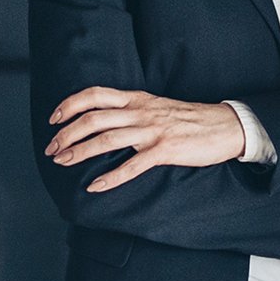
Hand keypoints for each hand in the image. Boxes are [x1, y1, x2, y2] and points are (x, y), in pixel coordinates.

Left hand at [45, 86, 245, 191]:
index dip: (71, 104)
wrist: (227, 125)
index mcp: (139, 99)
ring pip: (107, 139)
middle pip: (94, 118)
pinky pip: (132, 165)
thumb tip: (108, 121)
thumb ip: (134, 111)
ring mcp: (153, 131)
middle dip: (67, 133)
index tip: (54, 118)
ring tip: (62, 162)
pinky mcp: (165, 150)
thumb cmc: (193, 119)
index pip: (96, 94)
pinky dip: (111, 177)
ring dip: (80, 152)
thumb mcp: (159, 106)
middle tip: (52, 149)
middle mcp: (142, 112)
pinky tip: (95, 186)